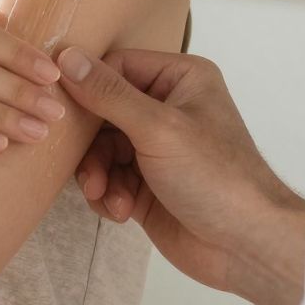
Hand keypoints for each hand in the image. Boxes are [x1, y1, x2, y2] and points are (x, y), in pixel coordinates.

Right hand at [56, 46, 304, 304]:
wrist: (243, 245)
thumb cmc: (217, 178)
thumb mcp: (158, 128)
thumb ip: (109, 94)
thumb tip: (67, 58)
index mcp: (181, 80)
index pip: (117, 67)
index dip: (87, 87)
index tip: (61, 107)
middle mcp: (167, 109)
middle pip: (102, 111)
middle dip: (90, 144)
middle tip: (85, 165)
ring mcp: (156, 148)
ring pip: (100, 149)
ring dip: (97, 174)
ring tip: (105, 194)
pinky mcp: (146, 184)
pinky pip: (108, 179)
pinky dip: (107, 194)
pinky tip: (121, 211)